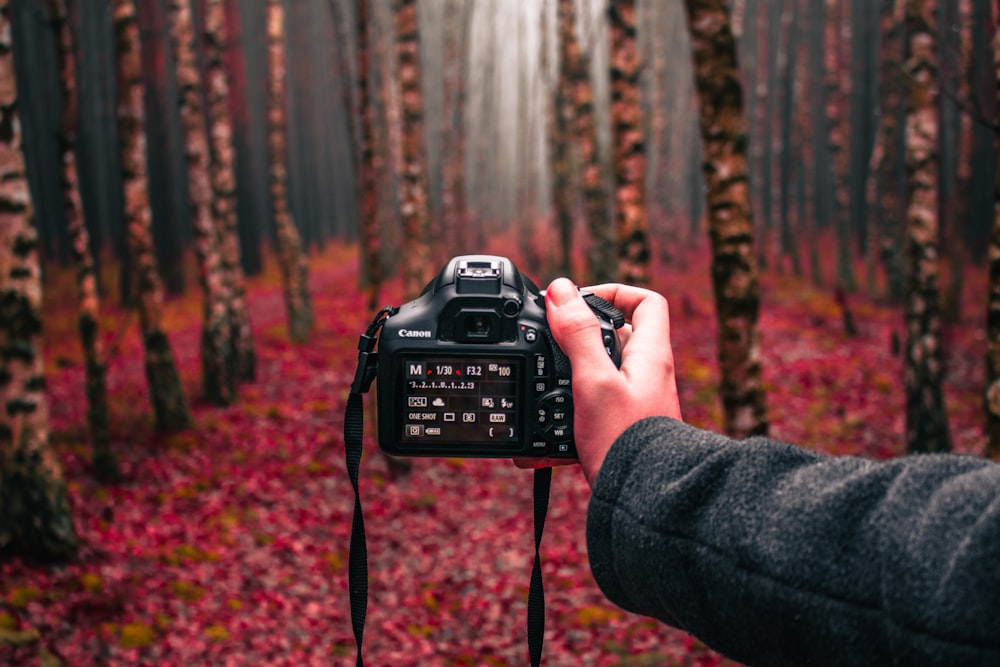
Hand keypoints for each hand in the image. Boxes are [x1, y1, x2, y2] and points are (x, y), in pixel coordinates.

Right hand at [515, 278, 680, 485]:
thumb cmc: (627, 443)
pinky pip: (589, 416)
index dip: (615, 292)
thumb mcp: (594, 380)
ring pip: (596, 379)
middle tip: (549, 345)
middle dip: (577, 340)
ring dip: (564, 385)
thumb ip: (577, 334)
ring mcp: (635, 406)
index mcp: (649, 356)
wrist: (645, 503)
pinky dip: (564, 424)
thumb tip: (560, 289)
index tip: (580, 301)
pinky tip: (538, 449)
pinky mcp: (621, 432)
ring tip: (537, 397)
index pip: (646, 303)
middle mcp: (647, 378)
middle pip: (615, 339)